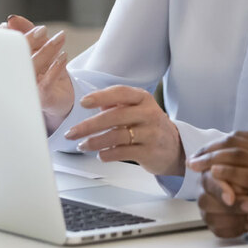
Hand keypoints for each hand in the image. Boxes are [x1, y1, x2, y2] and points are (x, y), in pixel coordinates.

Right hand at [1, 15, 73, 130]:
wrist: (63, 97)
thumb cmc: (45, 69)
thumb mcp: (38, 46)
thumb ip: (26, 30)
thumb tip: (12, 19)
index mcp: (8, 68)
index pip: (1, 50)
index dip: (4, 36)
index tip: (10, 23)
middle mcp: (13, 81)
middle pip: (15, 59)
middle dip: (26, 41)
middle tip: (41, 30)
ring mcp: (26, 91)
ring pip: (31, 68)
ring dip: (46, 51)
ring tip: (59, 38)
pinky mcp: (41, 98)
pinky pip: (46, 82)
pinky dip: (55, 67)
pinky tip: (63, 56)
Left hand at [63, 85, 185, 176]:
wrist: (175, 147)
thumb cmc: (149, 126)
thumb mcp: (137, 109)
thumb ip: (117, 105)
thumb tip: (93, 104)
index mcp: (144, 99)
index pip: (121, 93)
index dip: (101, 97)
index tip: (83, 102)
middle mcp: (149, 113)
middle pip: (115, 116)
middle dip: (89, 125)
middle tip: (72, 133)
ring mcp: (151, 133)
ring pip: (117, 136)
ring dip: (95, 142)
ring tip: (82, 145)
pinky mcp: (150, 152)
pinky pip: (123, 152)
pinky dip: (108, 154)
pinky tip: (100, 154)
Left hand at [188, 131, 247, 232]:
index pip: (243, 136)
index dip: (221, 142)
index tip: (206, 150)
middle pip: (235, 142)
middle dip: (211, 148)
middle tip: (195, 157)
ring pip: (237, 155)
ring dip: (212, 159)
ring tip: (197, 165)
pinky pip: (246, 174)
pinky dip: (227, 172)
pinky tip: (214, 174)